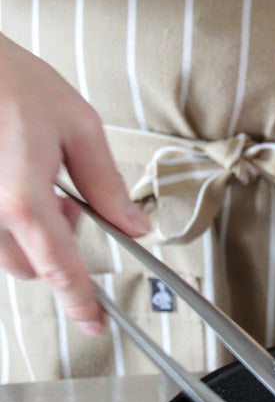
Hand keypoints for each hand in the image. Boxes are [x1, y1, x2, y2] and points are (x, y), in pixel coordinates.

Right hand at [0, 34, 149, 334]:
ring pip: (4, 250)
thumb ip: (107, 184)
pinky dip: (4, 219)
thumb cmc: (8, 78)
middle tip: (65, 200)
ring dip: (25, 232)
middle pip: (29, 266)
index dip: (80, 302)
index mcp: (22, 198)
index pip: (60, 268)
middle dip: (53, 246)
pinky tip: (7, 179)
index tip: (94, 323)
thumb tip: (135, 227)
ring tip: (30, 178)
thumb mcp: (77, 125)